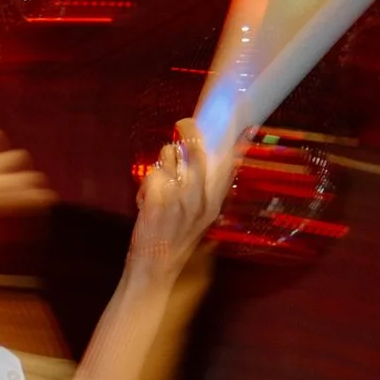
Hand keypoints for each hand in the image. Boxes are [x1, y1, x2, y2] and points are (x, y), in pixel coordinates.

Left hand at [128, 119, 234, 276]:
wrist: (154, 270)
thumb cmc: (174, 240)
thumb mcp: (199, 215)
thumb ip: (206, 186)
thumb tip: (208, 152)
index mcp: (214, 202)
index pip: (228, 159)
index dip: (230, 132)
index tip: (233, 109)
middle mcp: (200, 199)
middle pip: (198, 148)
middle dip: (190, 129)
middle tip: (183, 124)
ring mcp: (178, 200)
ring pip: (172, 155)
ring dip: (165, 159)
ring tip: (162, 179)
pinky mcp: (157, 202)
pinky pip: (153, 172)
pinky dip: (148, 181)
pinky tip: (147, 200)